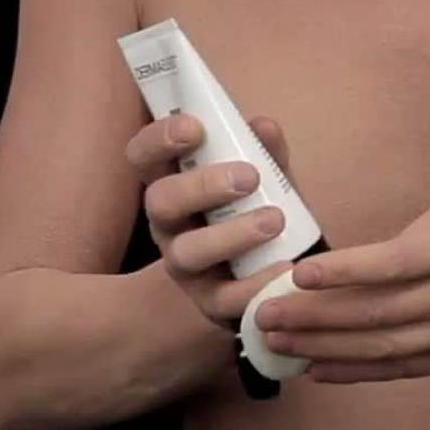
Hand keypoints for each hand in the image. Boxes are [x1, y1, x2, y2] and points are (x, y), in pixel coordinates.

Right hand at [125, 113, 296, 325]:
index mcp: (175, 183)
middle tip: (249, 177)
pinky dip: (256, 283)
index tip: (194, 128)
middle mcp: (169, 224)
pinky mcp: (210, 302)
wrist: (274, 266)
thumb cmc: (260, 207)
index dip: (158, 139)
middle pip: (160, 202)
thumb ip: (266, 151)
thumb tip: (264, 127)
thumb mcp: (267, 175)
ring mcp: (185, 265)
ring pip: (186, 253)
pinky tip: (286, 267)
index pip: (143, 155)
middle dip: (201, 186)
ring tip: (275, 220)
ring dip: (231, 234)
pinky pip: (225, 298)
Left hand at [253, 200, 429, 383]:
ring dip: (323, 348)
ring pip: (380, 346)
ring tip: (279, 343)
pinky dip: (356, 371)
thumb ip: (408, 242)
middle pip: (374, 312)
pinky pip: (400, 368)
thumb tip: (351, 269)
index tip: (298, 274)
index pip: (388, 265)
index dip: (341, 273)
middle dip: (313, 316)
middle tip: (265, 315)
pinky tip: (320, 370)